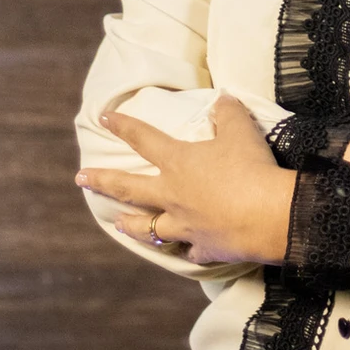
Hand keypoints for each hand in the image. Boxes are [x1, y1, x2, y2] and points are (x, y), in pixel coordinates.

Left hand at [76, 94, 295, 264]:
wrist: (269, 215)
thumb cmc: (250, 168)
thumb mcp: (241, 130)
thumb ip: (228, 113)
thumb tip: (223, 99)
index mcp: (178, 162)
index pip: (143, 138)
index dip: (123, 126)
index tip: (103, 118)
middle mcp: (173, 195)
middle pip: (129, 188)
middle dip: (102, 181)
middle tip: (80, 179)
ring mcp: (184, 224)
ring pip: (149, 227)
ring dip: (131, 225)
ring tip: (117, 224)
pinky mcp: (203, 247)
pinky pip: (189, 249)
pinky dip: (187, 248)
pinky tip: (185, 249)